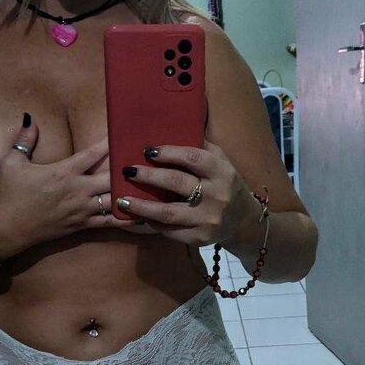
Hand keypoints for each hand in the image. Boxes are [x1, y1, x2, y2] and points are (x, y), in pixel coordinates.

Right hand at [0, 116, 140, 259]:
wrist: (7, 229)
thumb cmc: (8, 195)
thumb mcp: (11, 163)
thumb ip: (25, 140)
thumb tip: (31, 118)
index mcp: (63, 172)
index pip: (92, 154)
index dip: (109, 142)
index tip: (123, 132)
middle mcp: (77, 190)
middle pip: (112, 176)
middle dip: (128, 167)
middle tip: (146, 158)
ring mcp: (82, 210)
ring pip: (114, 199)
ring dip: (131, 190)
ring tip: (150, 183)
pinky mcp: (82, 225)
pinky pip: (109, 222)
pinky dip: (126, 217)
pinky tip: (142, 213)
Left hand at [114, 139, 258, 245]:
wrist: (244, 221)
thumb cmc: (225, 184)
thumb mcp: (221, 162)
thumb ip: (201, 147)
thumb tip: (173, 126)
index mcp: (222, 172)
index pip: (193, 158)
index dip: (169, 153)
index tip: (147, 151)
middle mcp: (217, 195)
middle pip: (176, 183)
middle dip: (148, 176)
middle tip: (127, 171)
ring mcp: (208, 219)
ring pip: (168, 212)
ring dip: (141, 206)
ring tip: (121, 200)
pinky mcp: (199, 238)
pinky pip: (170, 231)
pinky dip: (151, 222)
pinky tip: (138, 215)